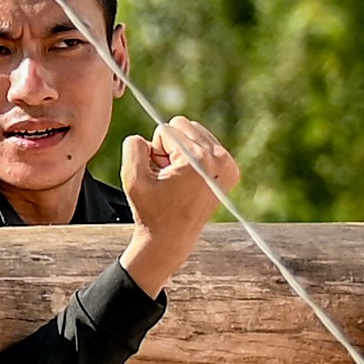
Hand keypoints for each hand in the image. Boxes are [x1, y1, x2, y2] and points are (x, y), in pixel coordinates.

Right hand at [116, 120, 238, 289]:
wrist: (171, 238)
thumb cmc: (151, 211)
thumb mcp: (132, 179)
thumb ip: (134, 148)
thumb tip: (144, 137)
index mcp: (197, 160)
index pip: (167, 130)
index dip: (155, 151)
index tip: (159, 174)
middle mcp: (219, 160)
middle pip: (184, 125)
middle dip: (170, 146)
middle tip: (167, 174)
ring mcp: (228, 165)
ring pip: (196, 132)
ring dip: (181, 149)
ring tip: (178, 177)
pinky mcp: (231, 170)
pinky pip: (207, 143)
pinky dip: (194, 155)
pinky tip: (189, 177)